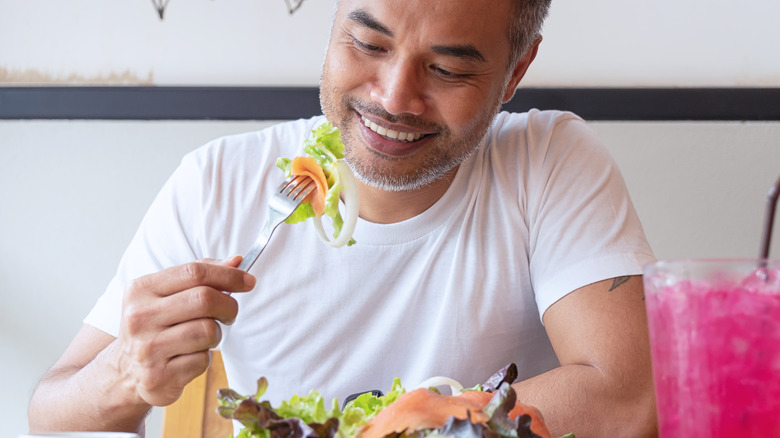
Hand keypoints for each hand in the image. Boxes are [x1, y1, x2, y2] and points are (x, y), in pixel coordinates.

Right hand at [115, 255, 254, 405]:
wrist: (125, 372)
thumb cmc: (156, 325)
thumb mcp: (167, 294)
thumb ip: (200, 274)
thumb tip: (237, 262)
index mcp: (141, 289)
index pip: (194, 272)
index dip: (228, 275)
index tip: (248, 281)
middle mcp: (140, 317)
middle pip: (204, 299)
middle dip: (228, 305)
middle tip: (229, 313)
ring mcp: (147, 349)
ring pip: (208, 331)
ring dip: (216, 334)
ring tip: (203, 337)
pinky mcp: (158, 377)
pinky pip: (202, 360)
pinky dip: (204, 358)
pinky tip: (189, 357)